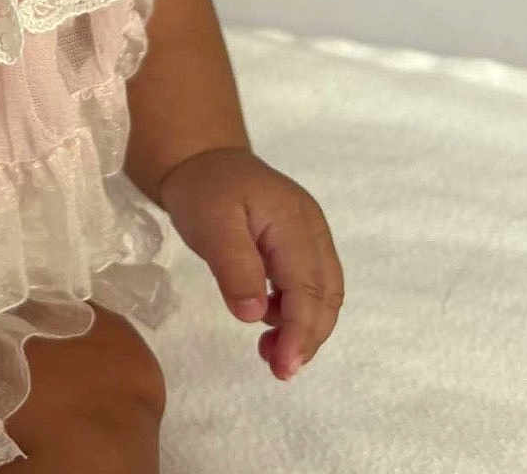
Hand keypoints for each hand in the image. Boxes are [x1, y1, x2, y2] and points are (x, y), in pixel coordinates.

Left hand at [157, 147, 343, 380]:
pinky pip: (309, 284)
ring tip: (271, 354)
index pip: (308, 287)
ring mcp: (308, 235)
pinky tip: (270, 324)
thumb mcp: (210, 224)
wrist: (200, 157)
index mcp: (294, 221)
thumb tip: (254, 314)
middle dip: (308, 337)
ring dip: (304, 328)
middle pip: (326, 295)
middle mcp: (311, 229)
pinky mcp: (297, 244)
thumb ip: (234, 266)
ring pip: (322, 294)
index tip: (285, 366)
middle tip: (278, 368)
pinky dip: (296, 312)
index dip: (301, 331)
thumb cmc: (203, 189)